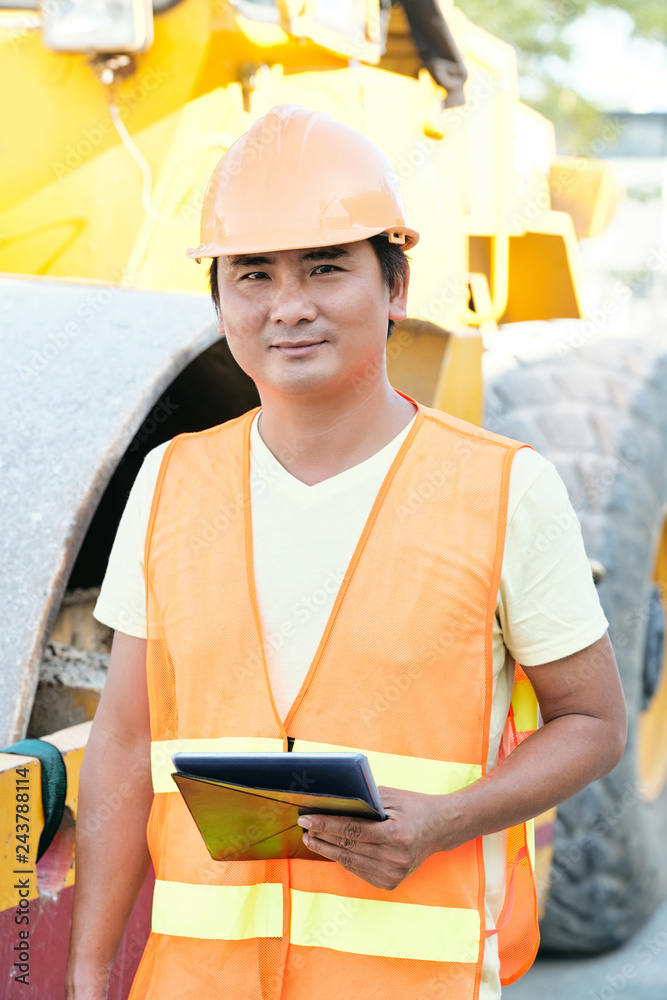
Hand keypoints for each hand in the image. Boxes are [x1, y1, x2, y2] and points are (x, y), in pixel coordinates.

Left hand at [297, 786, 452, 890]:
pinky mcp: (391, 882)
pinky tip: (330, 850)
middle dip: (322, 836)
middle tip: (304, 828)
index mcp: (396, 835)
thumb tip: (332, 802)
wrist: (440, 828)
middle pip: (348, 847)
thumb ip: (364, 800)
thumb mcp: (390, 797)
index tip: (306, 819)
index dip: (326, 825)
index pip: (352, 830)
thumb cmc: (413, 807)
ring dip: (327, 850)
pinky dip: (343, 860)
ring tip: (311, 839)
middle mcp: (396, 858)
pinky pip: (359, 870)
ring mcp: (394, 873)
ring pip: (350, 861)